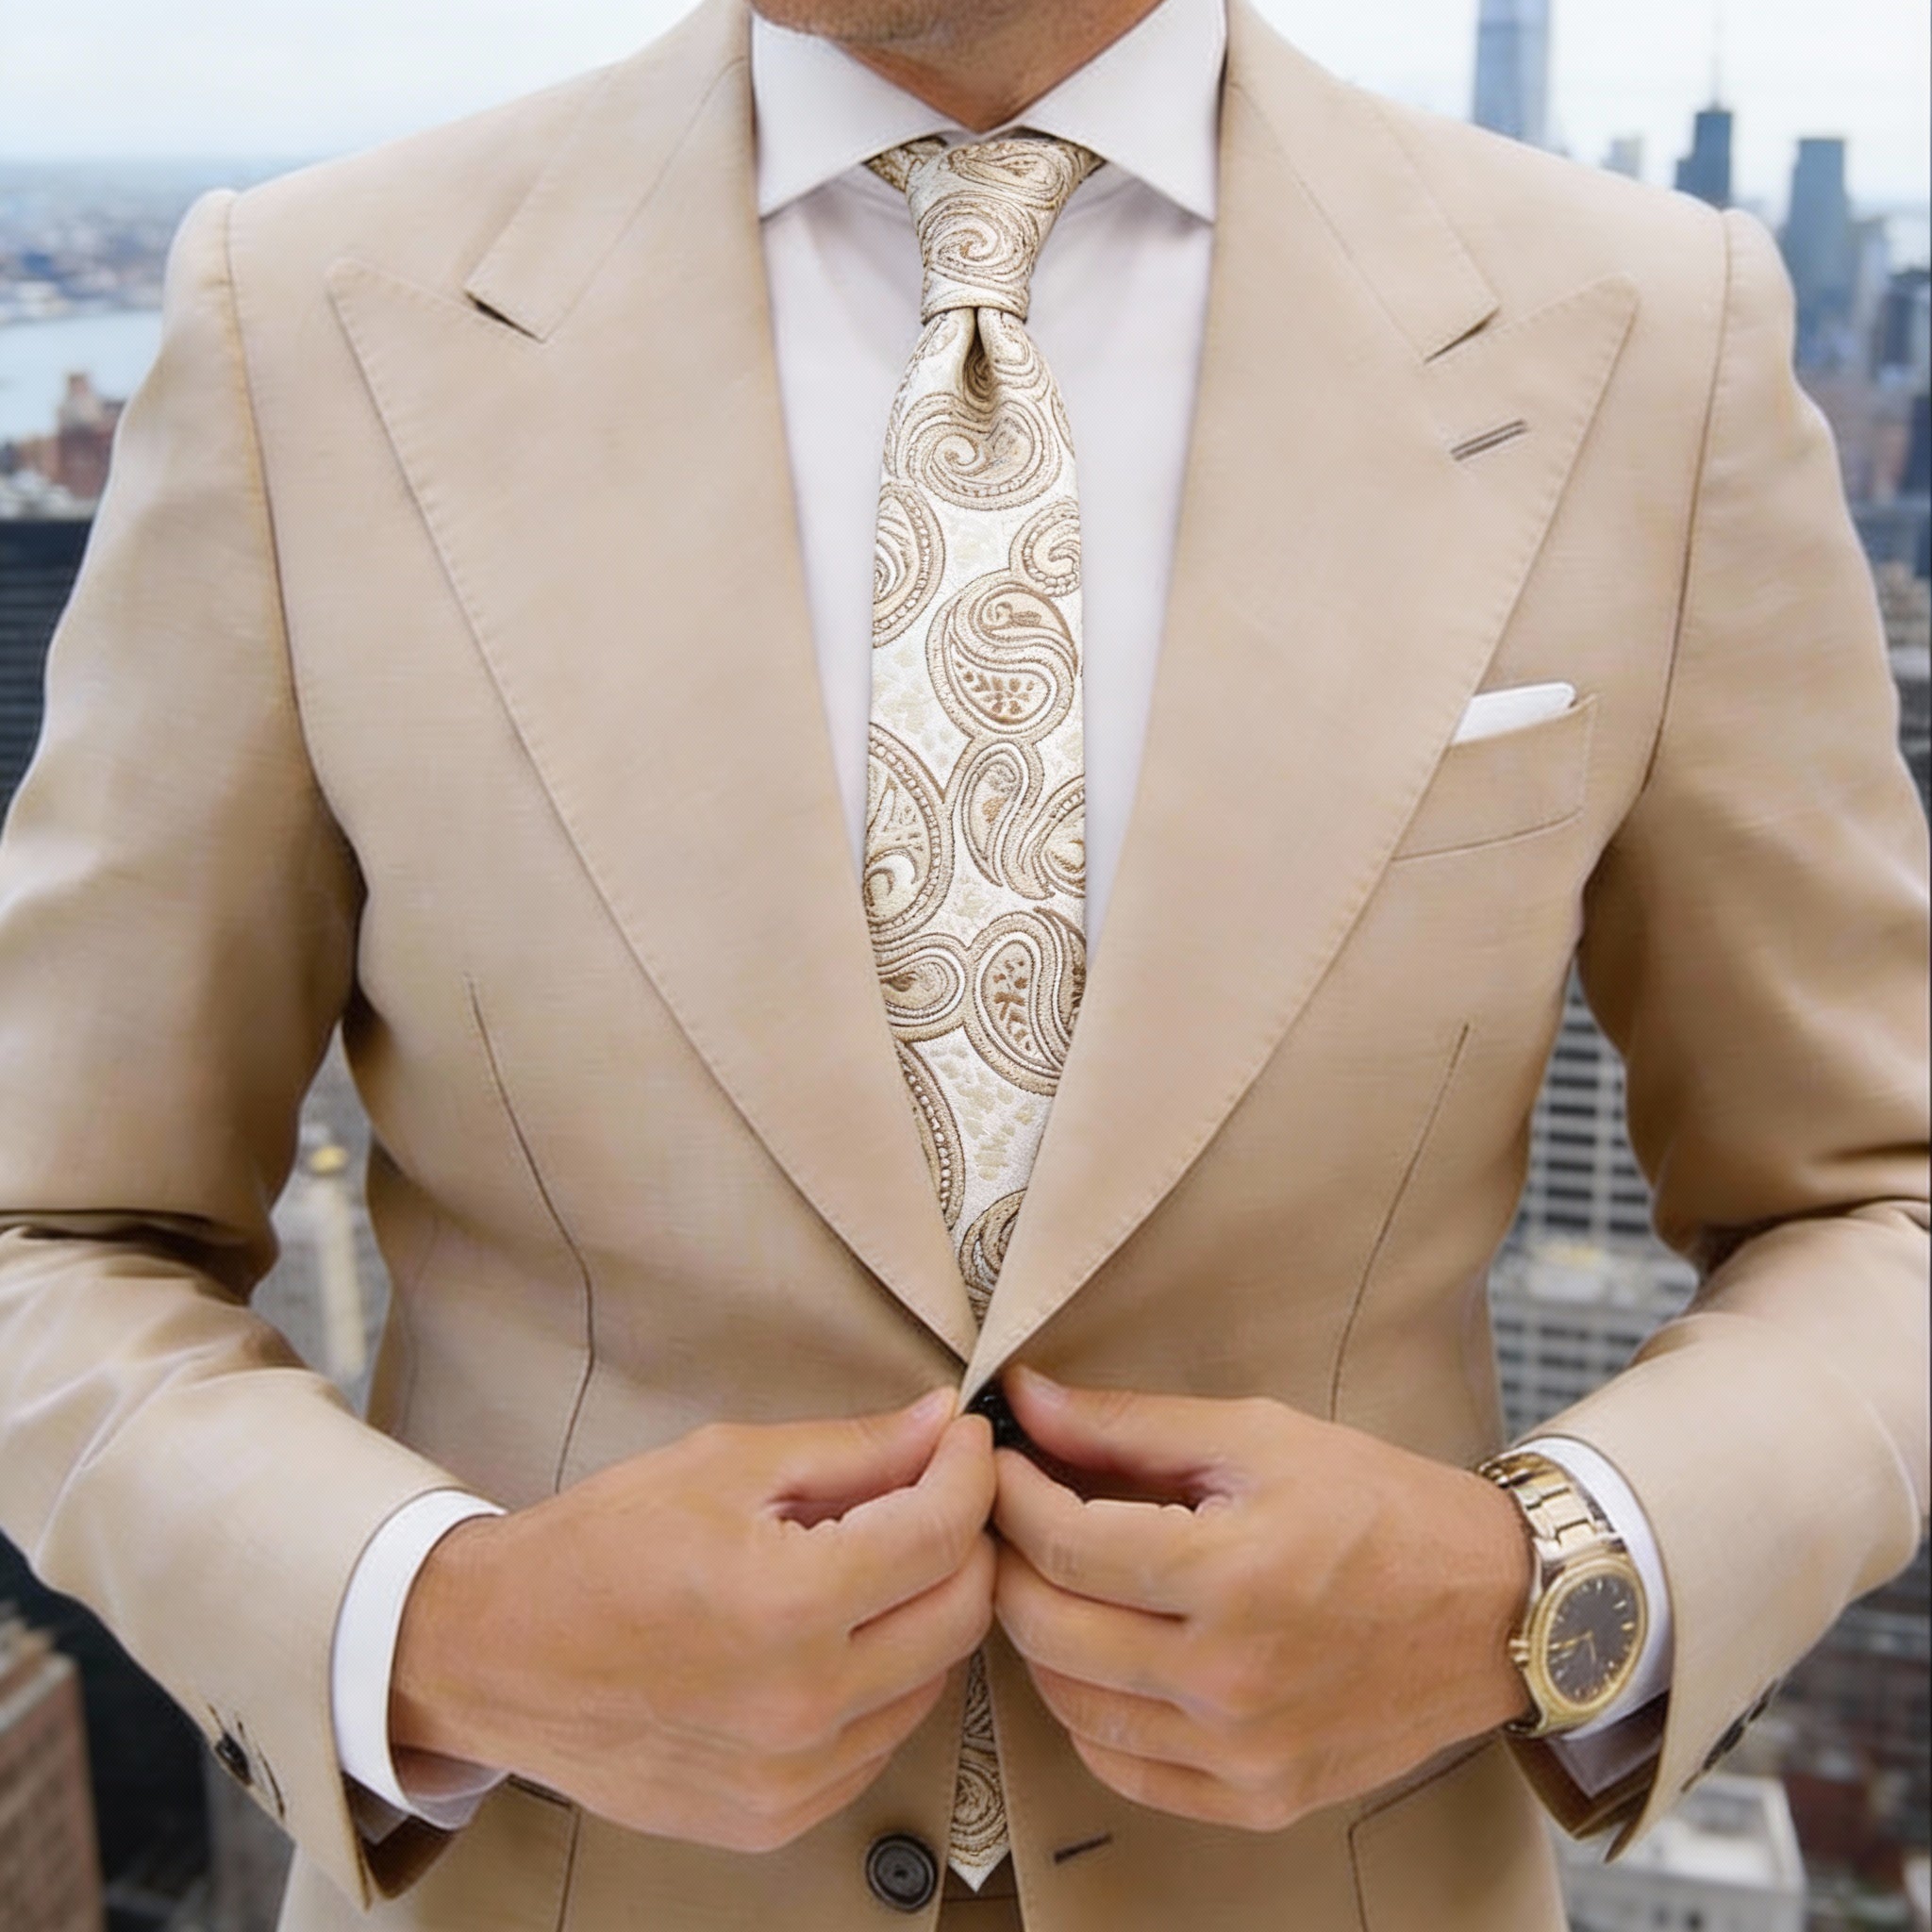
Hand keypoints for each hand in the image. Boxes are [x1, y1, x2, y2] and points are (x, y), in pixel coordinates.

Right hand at [392, 1391, 995, 1850]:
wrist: (495, 1655)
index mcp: (789, 1604)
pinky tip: (837, 1634)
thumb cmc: (599, 1548)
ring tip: (874, 1561)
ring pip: (933, 1681)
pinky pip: (879, 1740)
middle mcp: (802, 1705)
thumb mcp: (725, 1464)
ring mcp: (792, 1777)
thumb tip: (940, 1424)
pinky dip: (883, 1680)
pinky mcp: (776, 1817)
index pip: (942, 1533)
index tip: (964, 1440)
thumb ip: (852, 1449)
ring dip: (927, 1610)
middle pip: (961, 1614)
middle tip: (935, 1492)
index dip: (969, 1471)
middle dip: (966, 1538)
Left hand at [991, 1369, 1532, 1831]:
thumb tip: (1026, 1400)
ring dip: (1040, 1637)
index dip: (1010, 1495)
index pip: (1064, 1544)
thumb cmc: (1380, 1507)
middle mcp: (1231, 1679)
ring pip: (1071, 1706)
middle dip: (1009, 1561)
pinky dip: (1088, 1714)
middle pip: (1049, 1629)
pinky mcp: (1259, 1798)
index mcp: (1232, 1575)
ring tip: (1053, 1580)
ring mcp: (1244, 1752)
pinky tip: (1100, 1656)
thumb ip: (1129, 1425)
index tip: (999, 1463)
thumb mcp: (1257, 1437)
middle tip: (1011, 1517)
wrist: (1493, 1607)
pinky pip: (1123, 1770)